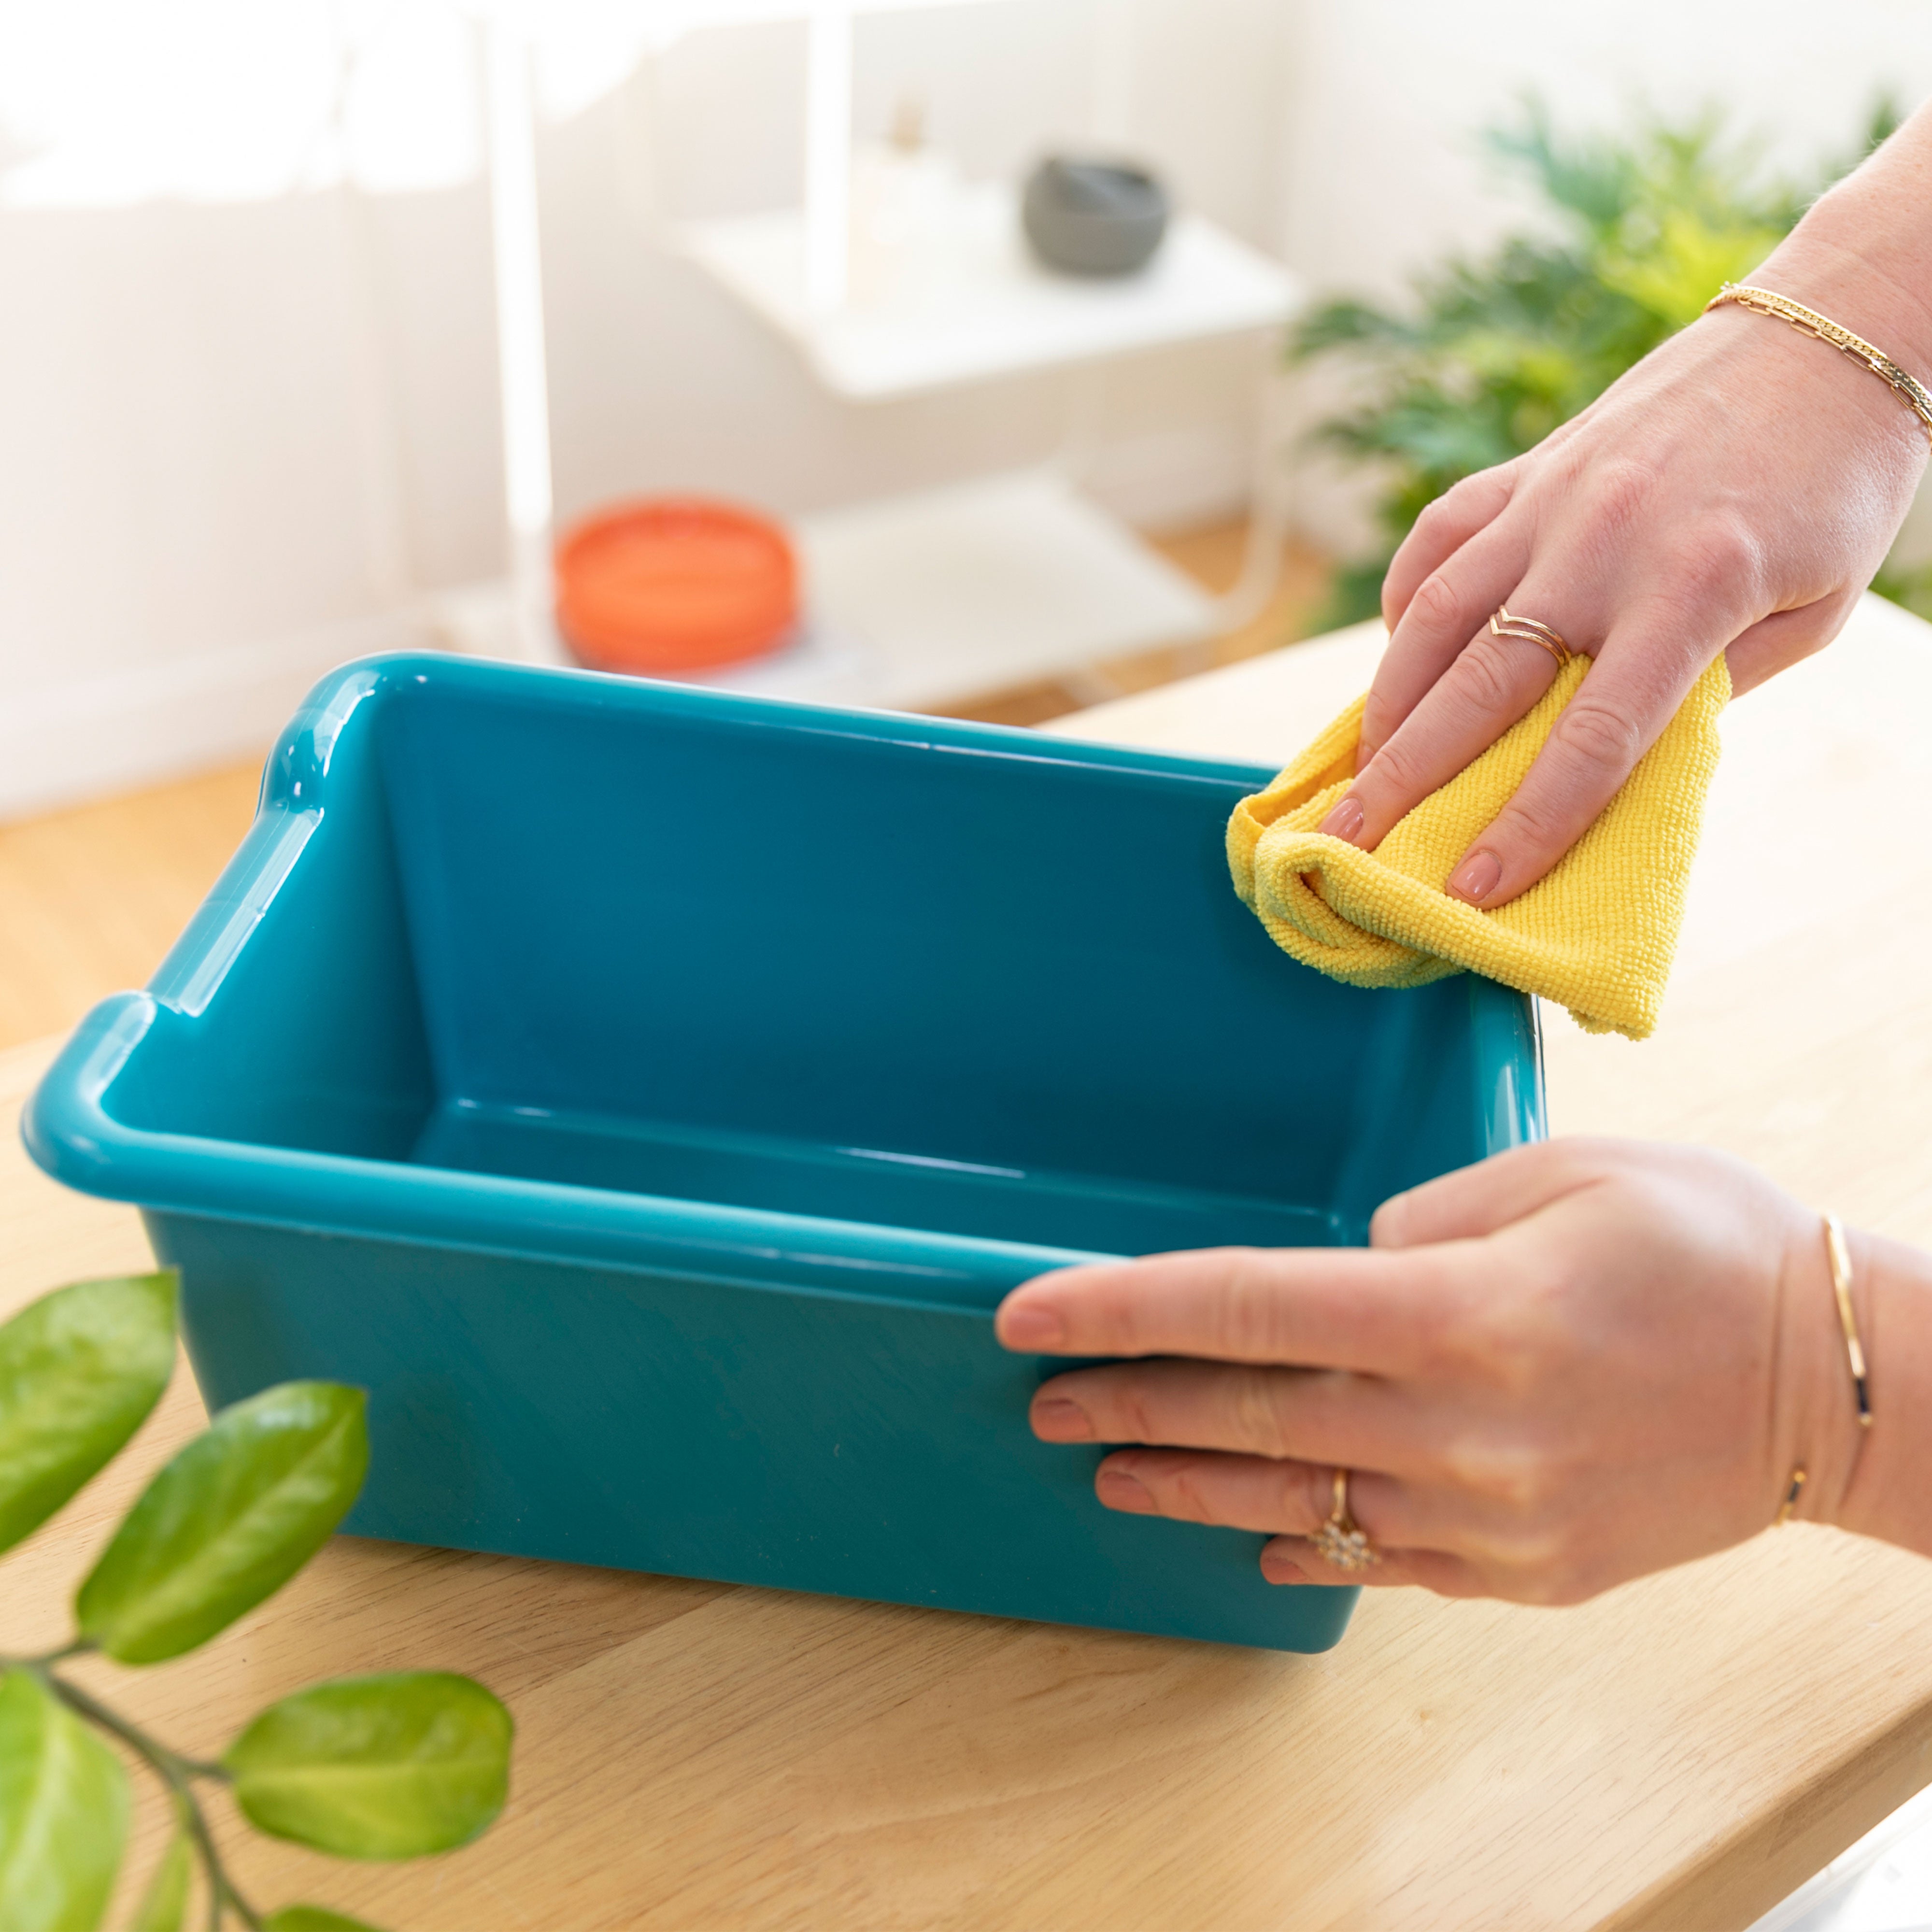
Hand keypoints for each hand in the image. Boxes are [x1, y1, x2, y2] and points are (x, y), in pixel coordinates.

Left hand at [995, 1141, 1866, 1604]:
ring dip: (1186, 1483)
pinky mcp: (1526, 1569)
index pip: (1242, 1305)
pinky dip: (1304, 1541)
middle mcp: (1459, 1427)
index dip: (1122, 1307)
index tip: (1027, 1314)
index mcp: (1461, 1312)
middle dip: (1128, 1400)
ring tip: (1105, 1468)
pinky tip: (1246, 1534)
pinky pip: (1382, 1561)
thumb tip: (1349, 1268)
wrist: (1850, 1383)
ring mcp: (1491, 1514)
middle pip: (1247, 1413)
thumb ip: (1427, 1218)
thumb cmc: (1711, 1246)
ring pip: (1294, 1500)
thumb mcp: (1565, 1173)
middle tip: (1042, 1397)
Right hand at [1316, 290, 1927, 909]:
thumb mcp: (1809, 612)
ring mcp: (1552, 498)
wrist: (1825, 335)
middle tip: (1350, 845)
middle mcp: (1606, 542)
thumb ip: (1707, 689)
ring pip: (1434, 616)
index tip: (1475, 890)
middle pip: (1479, 684)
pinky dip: (1404, 606)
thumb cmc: (1834, 490)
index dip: (1530, 823)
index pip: (1594, 737)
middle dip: (1407, 779)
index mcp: (1695, 587)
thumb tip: (1604, 763)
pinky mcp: (1526, 468)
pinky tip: (1395, 659)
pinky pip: (1438, 543)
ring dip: (1385, 706)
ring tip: (1356, 774)